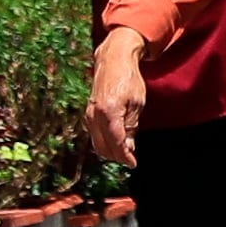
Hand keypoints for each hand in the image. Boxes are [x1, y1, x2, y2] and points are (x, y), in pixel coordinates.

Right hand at [87, 28, 149, 167]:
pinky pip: (95, 135)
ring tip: (126, 153)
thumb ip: (131, 125)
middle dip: (117, 157)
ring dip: (110, 151)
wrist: (113, 62)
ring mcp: (89, 115)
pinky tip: (117, 142)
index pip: (116, 143)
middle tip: (131, 160)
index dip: (125, 156)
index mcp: (109, 113)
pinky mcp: (88, 114)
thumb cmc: (129, 80)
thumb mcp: (137, 103)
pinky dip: (105, 142)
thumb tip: (128, 147)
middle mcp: (94, 116)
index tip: (133, 164)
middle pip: (103, 147)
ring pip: (97, 143)